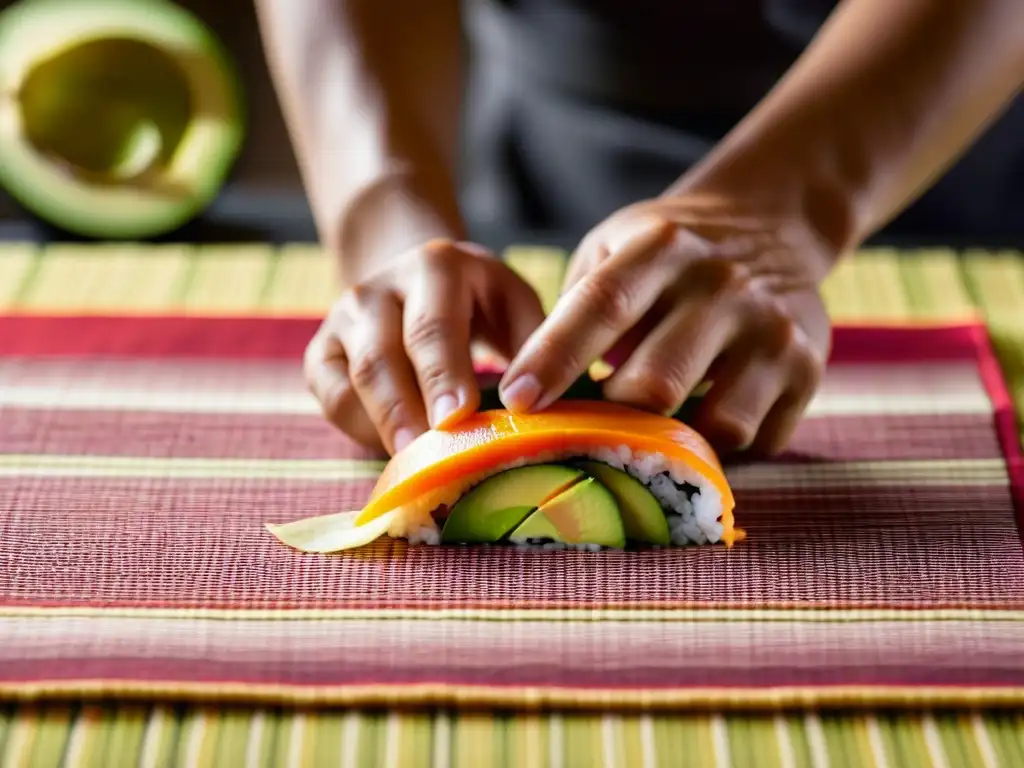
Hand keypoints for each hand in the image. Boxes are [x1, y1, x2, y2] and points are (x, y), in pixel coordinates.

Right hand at [305, 238, 545, 453]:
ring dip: (383, 426)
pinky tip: (394, 446)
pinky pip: (332, 399)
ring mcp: (343, 320)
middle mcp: (378, 288)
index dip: (442, 374)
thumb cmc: (482, 303)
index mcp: (435, 268)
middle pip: (381, 356)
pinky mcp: (322, 353)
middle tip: (429, 455)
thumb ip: (532, 347)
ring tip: (413, 464)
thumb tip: (529, 402)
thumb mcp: (516, 305)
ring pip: (352, 381)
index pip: (432, 326)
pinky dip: (360, 429)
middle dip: (404, 410)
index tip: (458, 416)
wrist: (421, 281)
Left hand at [498, 196, 834, 455]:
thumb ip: (573, 306)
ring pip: (714, 424)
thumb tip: (529, 392)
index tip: (517, 401)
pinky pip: (757, 439)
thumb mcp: (612, 247)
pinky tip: (703, 418)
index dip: (553, 358)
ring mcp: (772, 329)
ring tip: (654, 422)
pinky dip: (721, 445)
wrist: (771, 225)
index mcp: (662, 248)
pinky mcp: (809, 368)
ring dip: (673, 439)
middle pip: (656, 383)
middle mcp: (723, 286)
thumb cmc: (667, 253)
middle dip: (614, 416)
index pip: (600, 306)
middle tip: (594, 421)